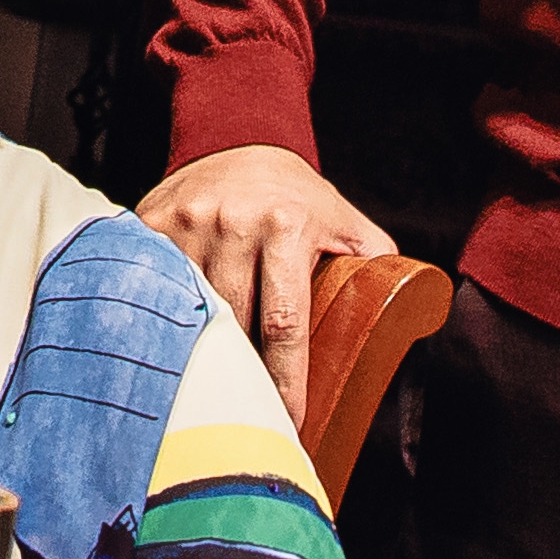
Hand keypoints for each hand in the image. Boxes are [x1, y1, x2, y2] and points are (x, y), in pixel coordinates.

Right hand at [132, 138, 389, 401]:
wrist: (235, 137)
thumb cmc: (296, 196)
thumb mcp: (343, 221)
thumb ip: (375, 264)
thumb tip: (408, 318)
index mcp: (286, 228)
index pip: (284, 323)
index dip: (286, 379)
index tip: (289, 421)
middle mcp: (232, 224)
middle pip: (233, 324)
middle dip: (243, 373)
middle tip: (250, 413)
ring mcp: (186, 224)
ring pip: (190, 310)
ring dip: (201, 350)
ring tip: (210, 385)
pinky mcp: (150, 225)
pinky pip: (152, 285)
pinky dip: (160, 316)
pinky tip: (165, 342)